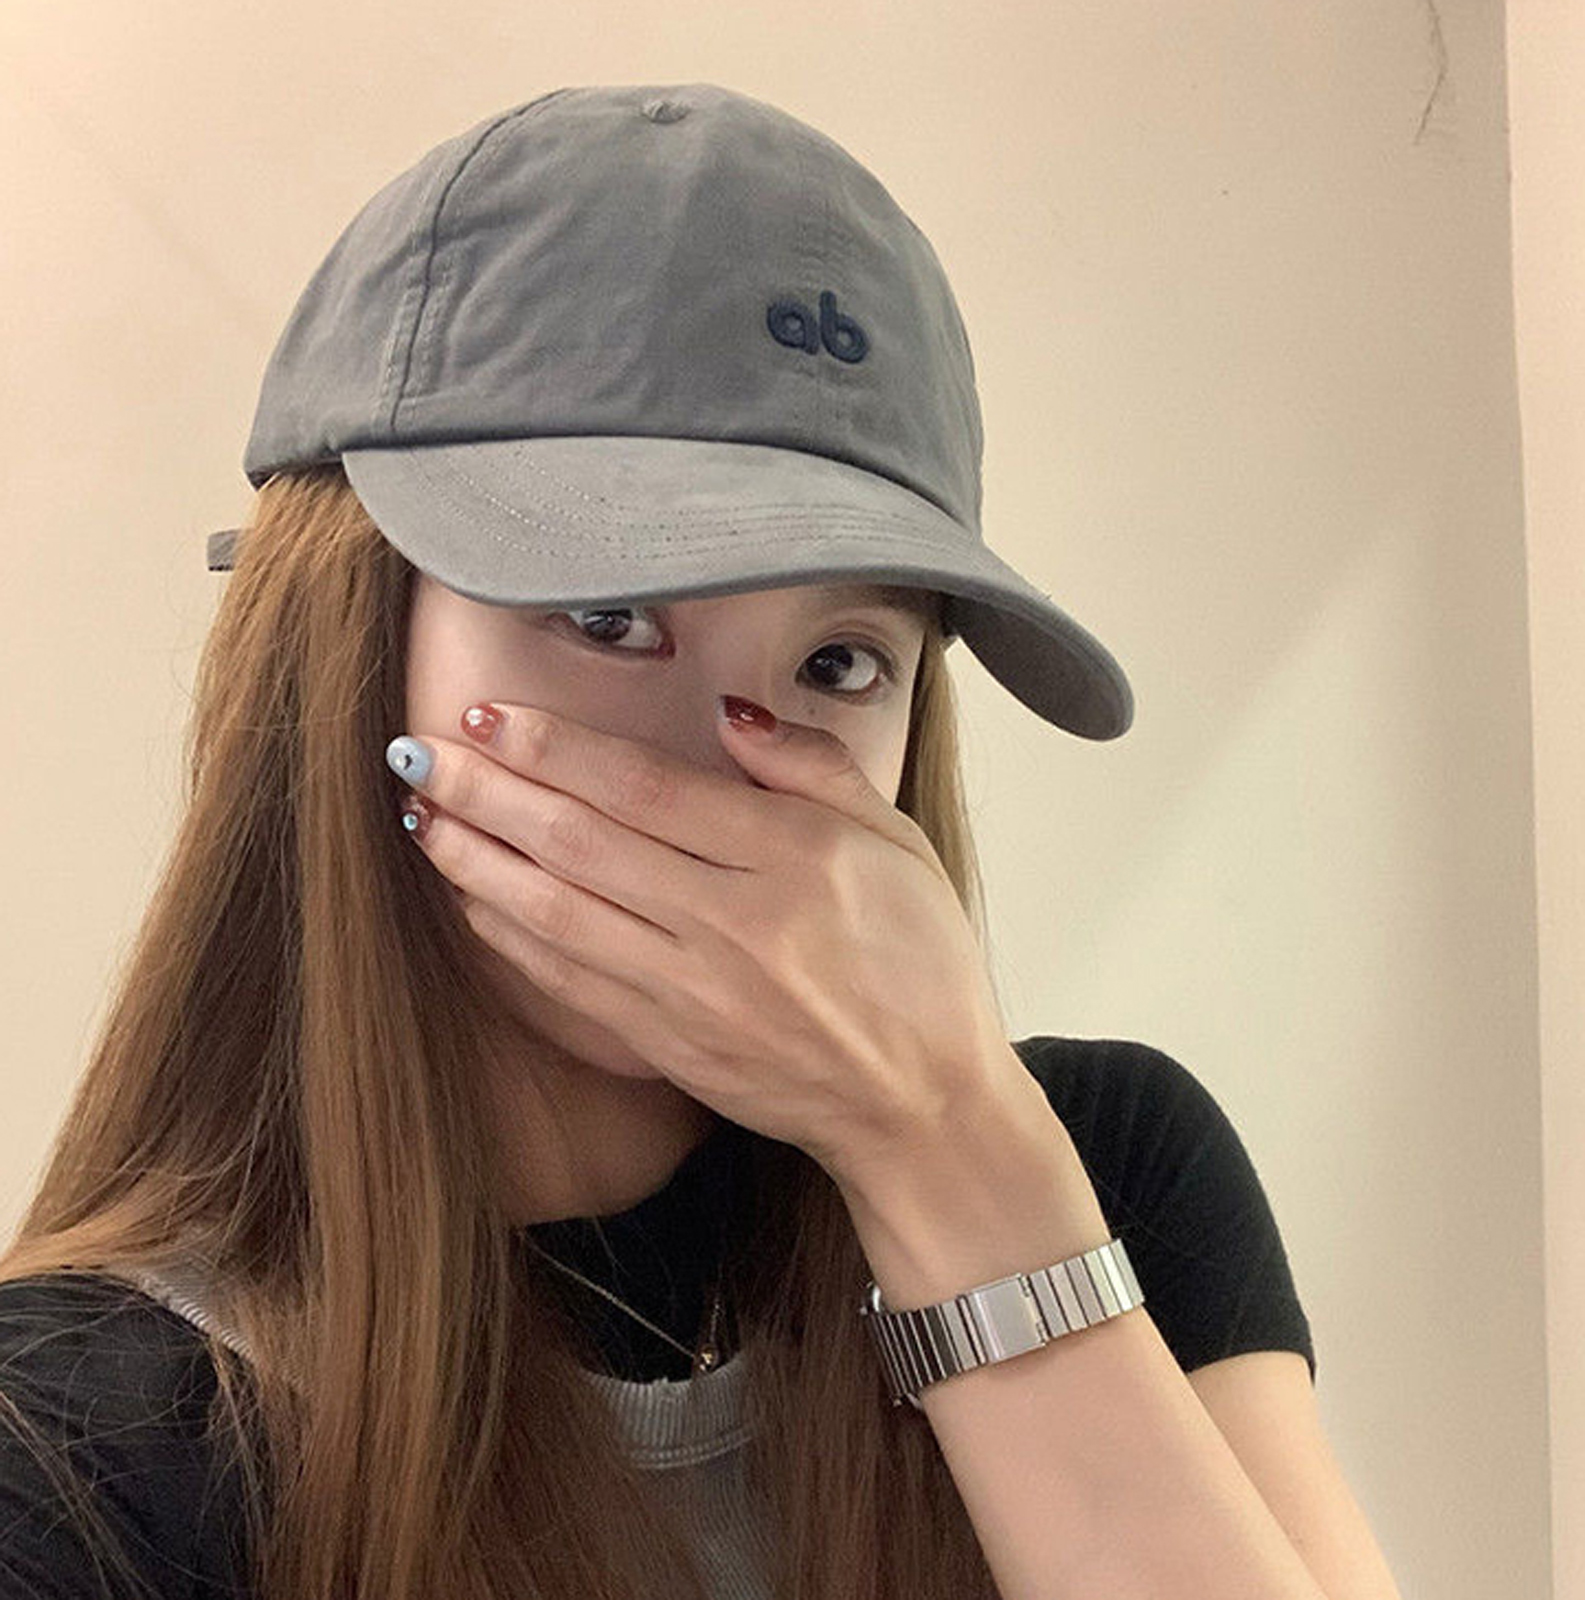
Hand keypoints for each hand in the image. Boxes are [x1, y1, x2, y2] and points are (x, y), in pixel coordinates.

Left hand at [387, 699, 1027, 1181]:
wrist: (920, 1102)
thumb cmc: (918, 962)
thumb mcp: (896, 839)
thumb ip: (811, 766)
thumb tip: (728, 712)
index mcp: (788, 857)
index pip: (644, 786)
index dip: (556, 746)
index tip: (491, 713)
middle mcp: (728, 921)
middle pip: (581, 840)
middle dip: (490, 788)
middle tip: (420, 747)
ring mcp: (689, 989)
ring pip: (557, 910)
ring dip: (477, 858)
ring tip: (419, 811)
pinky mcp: (665, 1042)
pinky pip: (567, 980)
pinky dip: (510, 936)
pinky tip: (470, 897)